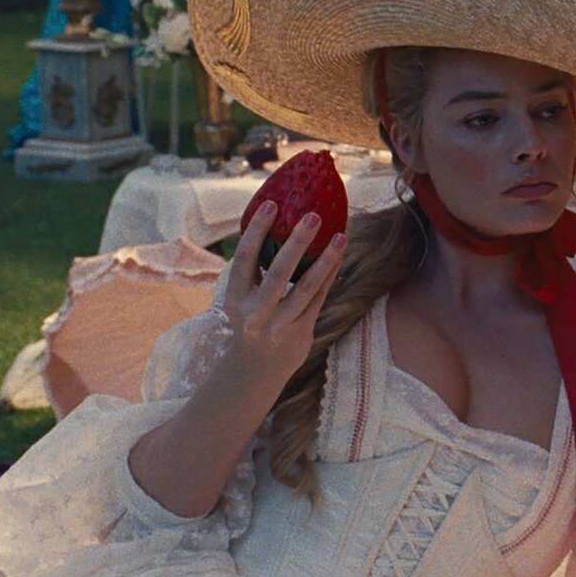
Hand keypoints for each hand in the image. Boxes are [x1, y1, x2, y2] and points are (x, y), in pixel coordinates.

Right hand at [218, 201, 347, 393]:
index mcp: (235, 297)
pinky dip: (329, 276)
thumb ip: (254, 272)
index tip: (272, 204)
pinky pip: (319, 299)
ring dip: (325, 260)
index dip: (257, 230)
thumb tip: (275, 225)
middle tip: (313, 216)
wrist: (255, 371)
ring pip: (306, 288)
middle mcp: (255, 313)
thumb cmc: (251, 322)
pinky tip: (338, 256)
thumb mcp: (242, 299)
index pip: (244, 258)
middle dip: (296, 243)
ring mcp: (279, 325)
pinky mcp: (300, 333)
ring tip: (340, 236)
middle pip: (278, 272)